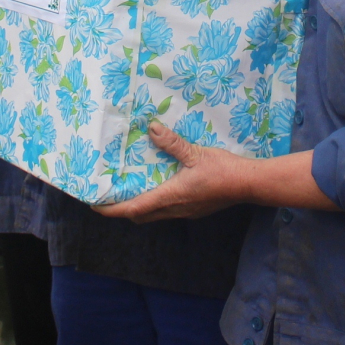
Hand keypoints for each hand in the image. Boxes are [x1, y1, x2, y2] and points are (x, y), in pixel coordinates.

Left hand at [97, 123, 254, 221]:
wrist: (249, 184)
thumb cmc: (222, 170)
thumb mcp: (195, 152)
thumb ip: (172, 143)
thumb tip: (151, 129)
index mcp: (171, 197)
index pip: (133, 209)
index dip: (111, 209)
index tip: (95, 204)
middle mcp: (175, 209)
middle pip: (140, 216)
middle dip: (122, 209)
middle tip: (110, 195)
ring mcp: (185, 211)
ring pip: (154, 214)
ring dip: (140, 205)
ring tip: (130, 189)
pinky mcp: (194, 209)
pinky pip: (168, 210)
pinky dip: (156, 202)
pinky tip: (159, 186)